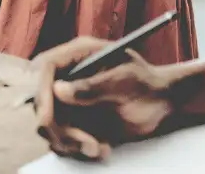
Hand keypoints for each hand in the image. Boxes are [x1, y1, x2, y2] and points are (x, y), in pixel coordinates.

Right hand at [32, 37, 178, 160]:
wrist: (162, 104)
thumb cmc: (148, 85)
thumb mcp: (125, 81)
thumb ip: (93, 86)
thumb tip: (58, 90)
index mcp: (80, 55)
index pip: (48, 67)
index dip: (42, 91)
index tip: (48, 118)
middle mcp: (69, 76)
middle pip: (42, 100)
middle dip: (58, 127)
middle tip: (84, 143)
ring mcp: (70, 99)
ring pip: (50, 125)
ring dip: (69, 142)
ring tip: (98, 148)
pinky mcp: (74, 120)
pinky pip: (62, 138)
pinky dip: (76, 149)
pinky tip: (101, 148)